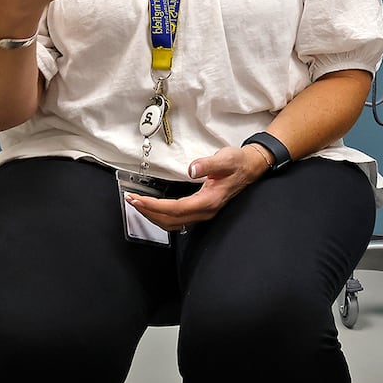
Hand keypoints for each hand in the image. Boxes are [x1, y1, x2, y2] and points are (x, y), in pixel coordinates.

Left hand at [123, 146, 270, 231]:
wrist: (251, 167)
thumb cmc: (239, 163)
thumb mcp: (226, 159)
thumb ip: (208, 164)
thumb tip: (192, 169)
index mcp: (209, 200)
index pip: (176, 209)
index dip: (154, 206)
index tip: (138, 199)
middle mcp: (205, 211)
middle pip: (171, 220)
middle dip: (148, 212)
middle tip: (132, 201)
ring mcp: (204, 213)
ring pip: (173, 223)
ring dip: (154, 216)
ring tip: (139, 205)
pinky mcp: (202, 210)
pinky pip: (178, 220)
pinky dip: (162, 216)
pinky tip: (154, 209)